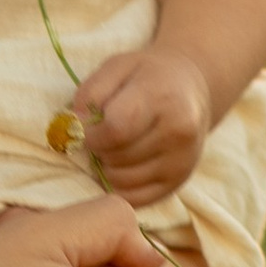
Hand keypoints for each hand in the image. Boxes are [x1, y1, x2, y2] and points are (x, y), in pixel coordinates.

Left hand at [68, 46, 213, 202]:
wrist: (191, 89)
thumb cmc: (145, 76)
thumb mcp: (117, 67)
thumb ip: (91, 92)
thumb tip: (73, 127)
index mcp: (162, 98)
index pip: (115, 130)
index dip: (89, 134)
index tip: (83, 128)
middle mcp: (179, 132)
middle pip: (117, 157)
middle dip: (98, 150)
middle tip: (100, 136)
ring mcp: (182, 161)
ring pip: (122, 181)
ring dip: (106, 169)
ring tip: (112, 148)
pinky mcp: (178, 182)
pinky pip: (135, 199)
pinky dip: (118, 186)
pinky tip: (119, 166)